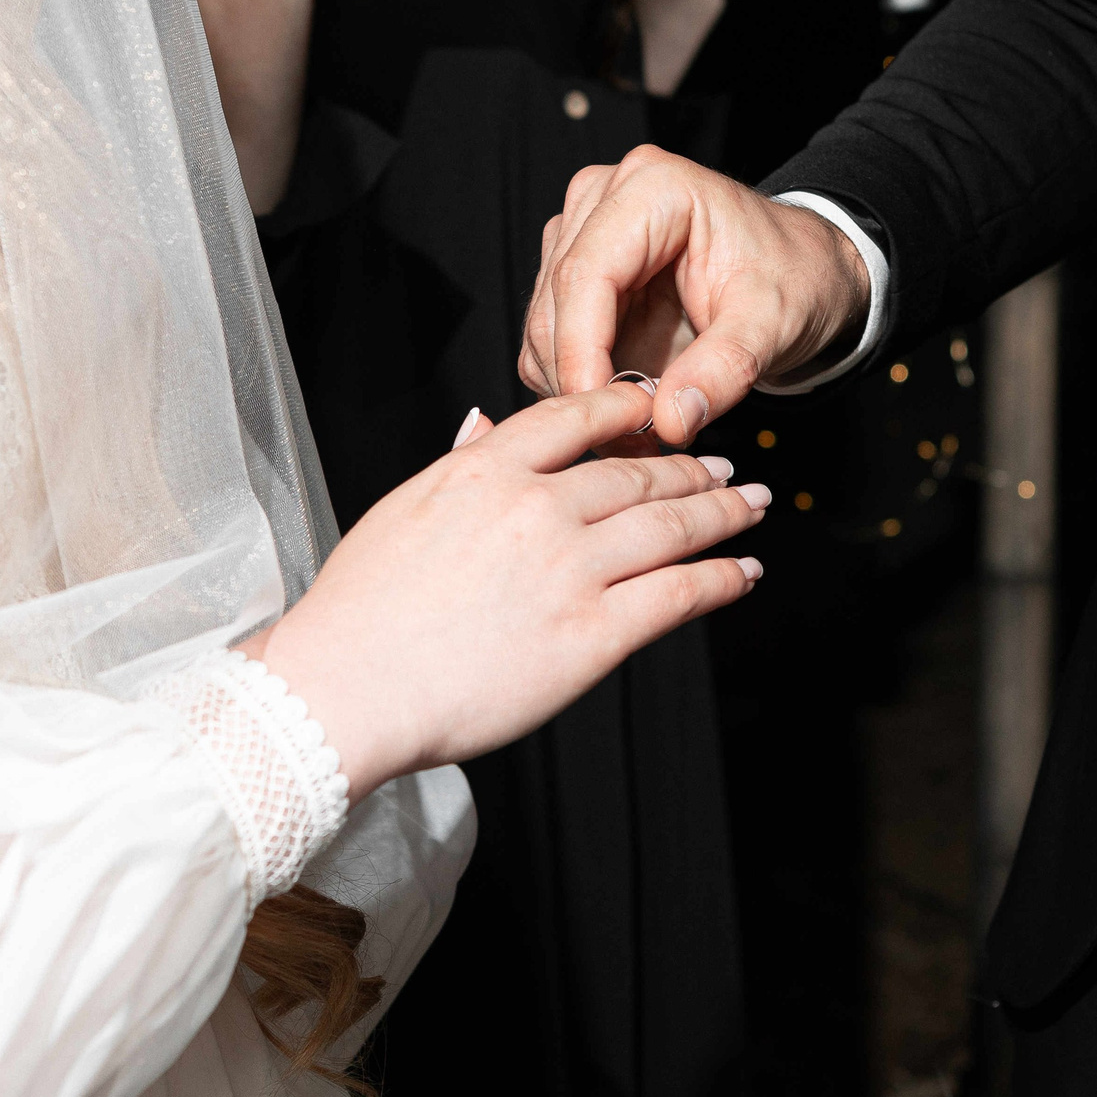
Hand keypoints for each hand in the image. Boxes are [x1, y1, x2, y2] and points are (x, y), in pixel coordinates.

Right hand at [255, 383, 768, 800]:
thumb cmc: (359, 614)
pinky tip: (744, 571)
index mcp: (484, 469)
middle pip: (637, 473)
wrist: (346, 688)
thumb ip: (459, 464)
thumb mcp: (402, 510)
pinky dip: (722, 578)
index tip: (656, 409)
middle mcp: (536, 508)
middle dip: (690, 467)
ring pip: (671, 526)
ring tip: (749, 504)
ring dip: (722, 512)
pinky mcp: (593, 634)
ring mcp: (570, 569)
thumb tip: (485, 425)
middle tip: (723, 463)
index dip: (628, 409)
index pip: (576, 418)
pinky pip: (679, 594)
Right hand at [519, 146, 873, 446]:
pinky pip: (549, 341)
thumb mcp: (774, 324)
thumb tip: (672, 421)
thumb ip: (726, 369)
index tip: (604, 416)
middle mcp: (603, 198)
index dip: (583, 353)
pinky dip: (577, 383)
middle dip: (582, 381)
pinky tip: (625, 404)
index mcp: (653, 188)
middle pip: (555, 304)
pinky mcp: (574, 271)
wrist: (801, 273)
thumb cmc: (792, 279)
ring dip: (578, 388)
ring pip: (543, 328)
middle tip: (632, 438)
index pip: (586, 275)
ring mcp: (582, 232)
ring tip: (641, 426)